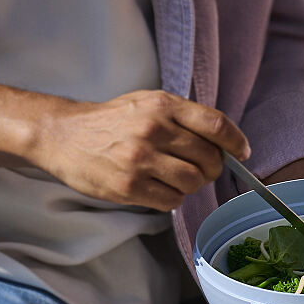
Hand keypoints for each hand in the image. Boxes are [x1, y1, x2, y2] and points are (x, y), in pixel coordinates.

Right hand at [33, 90, 249, 211]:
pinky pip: (172, 201)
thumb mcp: (146, 103)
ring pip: (193, 182)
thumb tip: (223, 142)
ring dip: (191, 185)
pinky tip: (158, 187)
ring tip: (174, 178)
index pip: (216, 126)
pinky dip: (172, 198)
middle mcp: (153, 130)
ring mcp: (140, 160)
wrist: (62, 135)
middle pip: (209, 159)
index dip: (236, 143)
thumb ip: (182, 117)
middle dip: (211, 169)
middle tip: (200, 169)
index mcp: (162, 106)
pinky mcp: (129, 186)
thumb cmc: (110, 121)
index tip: (241, 153)